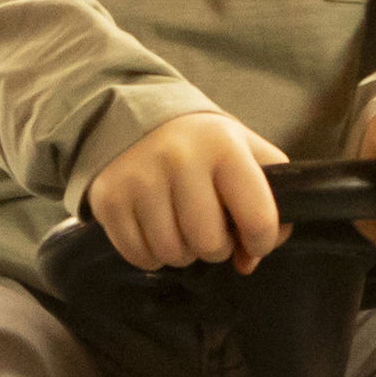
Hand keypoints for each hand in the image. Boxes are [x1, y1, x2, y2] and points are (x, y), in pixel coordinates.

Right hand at [88, 113, 289, 274]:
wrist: (136, 115)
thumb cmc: (202, 145)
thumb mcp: (246, 153)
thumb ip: (266, 204)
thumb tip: (248, 261)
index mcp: (224, 146)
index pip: (258, 218)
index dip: (262, 242)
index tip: (254, 240)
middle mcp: (180, 158)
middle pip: (209, 244)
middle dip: (215, 248)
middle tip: (209, 228)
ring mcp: (140, 178)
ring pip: (172, 254)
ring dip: (181, 252)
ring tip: (180, 226)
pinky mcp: (109, 198)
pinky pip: (139, 256)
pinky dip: (150, 254)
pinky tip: (154, 229)